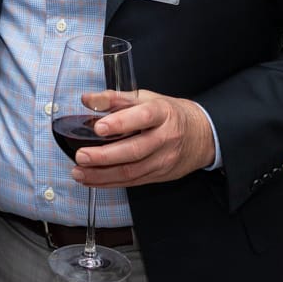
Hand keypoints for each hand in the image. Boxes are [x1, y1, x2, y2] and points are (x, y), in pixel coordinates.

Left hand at [70, 90, 214, 187]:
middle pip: (135, 150)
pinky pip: (133, 181)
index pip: (142, 117)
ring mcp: (163, 160)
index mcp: (162, 113)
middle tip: (82, 156)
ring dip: (102, 175)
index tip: (99, 127)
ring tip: (79, 172)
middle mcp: (165, 138)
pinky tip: (92, 180)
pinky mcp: (159, 175)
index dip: (120, 123)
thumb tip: (88, 99)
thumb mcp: (146, 98)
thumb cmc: (170, 114)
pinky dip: (110, 183)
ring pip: (132, 171)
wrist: (202, 135)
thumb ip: (115, 99)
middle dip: (105, 156)